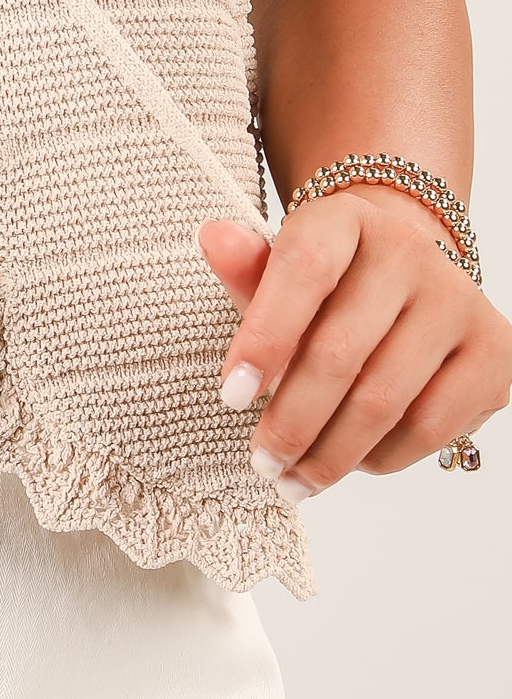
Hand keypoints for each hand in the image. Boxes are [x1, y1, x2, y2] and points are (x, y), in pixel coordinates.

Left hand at [199, 184, 511, 498]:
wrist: (405, 283)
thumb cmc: (329, 286)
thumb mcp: (280, 271)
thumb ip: (246, 270)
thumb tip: (213, 239)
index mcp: (347, 219)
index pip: (305, 269)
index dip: (265, 336)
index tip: (231, 394)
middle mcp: (410, 252)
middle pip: (340, 352)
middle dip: (291, 420)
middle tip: (262, 461)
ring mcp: (458, 302)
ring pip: (384, 400)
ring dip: (330, 454)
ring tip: (293, 479)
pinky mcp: (494, 353)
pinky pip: (429, 426)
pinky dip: (381, 457)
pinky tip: (350, 462)